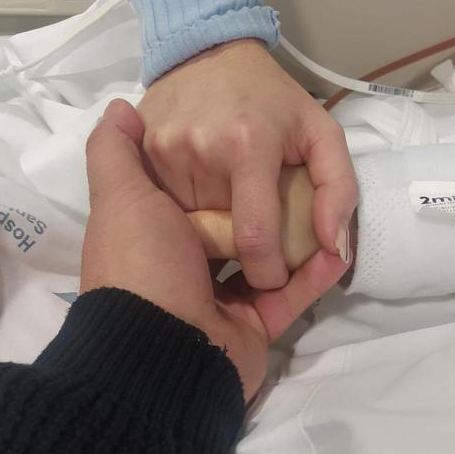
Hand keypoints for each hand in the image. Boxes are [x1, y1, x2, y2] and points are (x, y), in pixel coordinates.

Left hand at [81, 99, 348, 398]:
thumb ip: (114, 151)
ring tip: (334, 210)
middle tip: (310, 175)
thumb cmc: (138, 260)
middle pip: (238, 228)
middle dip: (274, 206)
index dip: (225, 173)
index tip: (261, 146)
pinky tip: (340, 249)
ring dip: (303, 239)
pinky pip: (291, 297)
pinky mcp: (254, 327)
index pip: (197, 195)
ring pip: (270, 262)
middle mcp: (186, 263)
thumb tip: (119, 107)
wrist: (153, 346)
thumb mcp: (119, 196)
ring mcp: (220, 297)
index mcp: (157, 232)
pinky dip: (316, 275)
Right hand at [137, 39, 356, 288]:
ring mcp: (163, 153)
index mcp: (249, 147)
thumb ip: (338, 188)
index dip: (267, 273)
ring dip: (205, 230)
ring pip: (187, 225)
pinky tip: (192, 194)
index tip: (272, 280)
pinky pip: (162, 205)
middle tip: (246, 236)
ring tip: (219, 209)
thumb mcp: (320, 131)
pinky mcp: (140, 153)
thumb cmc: (270, 96)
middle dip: (235, 248)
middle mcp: (199, 151)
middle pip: (218, 234)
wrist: (206, 51)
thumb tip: (333, 247)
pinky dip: (180, 210)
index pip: (255, 236)